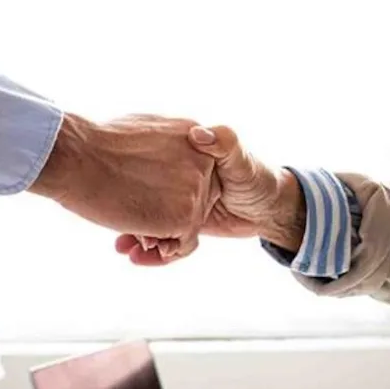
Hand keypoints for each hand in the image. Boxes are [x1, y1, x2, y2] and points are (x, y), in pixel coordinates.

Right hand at [31, 113, 219, 259]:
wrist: (78, 157)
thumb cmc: (97, 145)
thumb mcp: (145, 131)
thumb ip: (167, 149)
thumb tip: (165, 168)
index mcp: (194, 137)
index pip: (196, 176)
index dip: (172, 195)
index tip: (144, 202)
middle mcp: (204, 162)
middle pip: (199, 202)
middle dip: (169, 217)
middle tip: (136, 227)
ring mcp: (196, 189)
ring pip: (190, 225)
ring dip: (162, 236)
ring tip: (130, 238)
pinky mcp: (185, 216)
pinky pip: (184, 245)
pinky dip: (162, 253)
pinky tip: (135, 249)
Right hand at [115, 125, 306, 264]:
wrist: (268, 208)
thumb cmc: (256, 178)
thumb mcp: (240, 158)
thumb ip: (223, 143)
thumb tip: (198, 134)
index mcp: (183, 151)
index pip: (149, 165)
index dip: (132, 180)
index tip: (120, 191)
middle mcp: (174, 174)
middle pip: (144, 197)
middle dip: (131, 215)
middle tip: (123, 229)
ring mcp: (174, 198)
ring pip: (147, 218)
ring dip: (134, 234)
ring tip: (124, 246)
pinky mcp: (178, 220)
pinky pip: (160, 236)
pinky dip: (148, 249)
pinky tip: (134, 254)